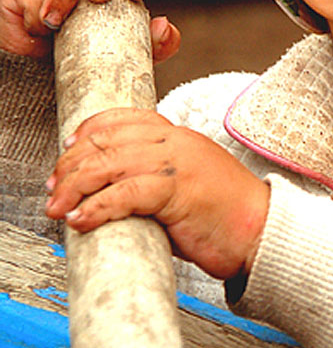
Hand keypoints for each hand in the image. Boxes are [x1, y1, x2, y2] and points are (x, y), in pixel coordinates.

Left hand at [45, 108, 269, 279]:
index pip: (124, 118)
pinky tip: (82, 220)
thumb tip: (110, 197)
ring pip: (110, 163)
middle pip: (108, 140)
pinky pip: (127, 192)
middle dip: (71, 164)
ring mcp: (178, 163)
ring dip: (75, 186)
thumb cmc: (225, 216)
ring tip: (59, 207)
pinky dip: (97, 207)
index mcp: (179, 136)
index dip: (89, 131)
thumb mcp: (185, 187)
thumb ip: (151, 182)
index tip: (67, 152)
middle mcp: (177, 142)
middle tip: (55, 189)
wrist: (263, 230)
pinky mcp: (179, 190)